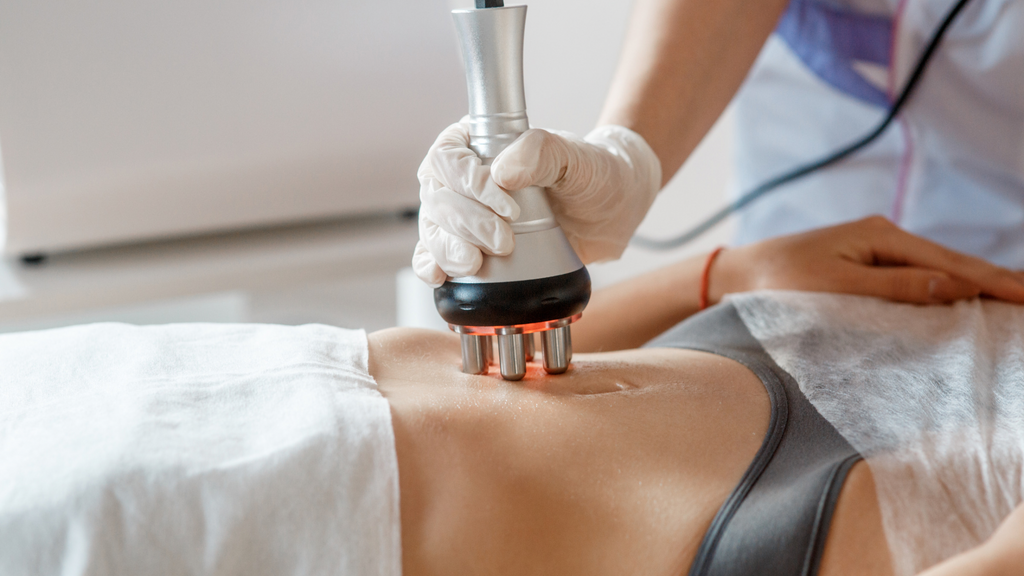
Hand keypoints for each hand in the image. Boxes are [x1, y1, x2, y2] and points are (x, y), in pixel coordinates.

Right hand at [412, 122, 661, 286]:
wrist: (611, 212)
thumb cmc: (592, 174)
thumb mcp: (575, 156)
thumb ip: (541, 152)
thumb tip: (501, 173)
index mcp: (481, 144)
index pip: (448, 157)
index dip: (467, 183)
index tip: (508, 206)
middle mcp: (464, 179)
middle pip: (437, 198)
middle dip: (466, 224)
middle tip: (505, 241)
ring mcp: (464, 215)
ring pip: (433, 230)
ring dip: (449, 250)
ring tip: (477, 263)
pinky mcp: (471, 247)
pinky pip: (434, 256)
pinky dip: (431, 266)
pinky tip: (440, 275)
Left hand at [711, 216, 1023, 304]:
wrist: (739, 275)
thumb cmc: (780, 284)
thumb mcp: (840, 289)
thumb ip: (898, 288)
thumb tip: (958, 286)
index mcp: (881, 236)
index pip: (951, 264)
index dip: (994, 282)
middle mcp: (884, 237)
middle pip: (953, 263)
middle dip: (997, 280)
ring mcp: (876, 249)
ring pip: (938, 270)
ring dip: (976, 284)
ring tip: (1015, 297)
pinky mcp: (865, 264)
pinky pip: (917, 276)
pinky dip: (947, 288)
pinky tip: (966, 297)